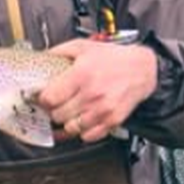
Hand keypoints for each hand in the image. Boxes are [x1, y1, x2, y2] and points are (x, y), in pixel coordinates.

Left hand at [37, 39, 157, 142]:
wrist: (143, 68)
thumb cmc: (114, 58)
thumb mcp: (84, 46)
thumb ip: (59, 52)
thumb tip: (40, 58)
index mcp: (82, 74)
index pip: (49, 99)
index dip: (42, 99)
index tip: (43, 98)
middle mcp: (92, 94)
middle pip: (57, 115)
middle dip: (54, 110)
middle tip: (56, 105)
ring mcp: (102, 110)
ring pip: (71, 128)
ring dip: (67, 122)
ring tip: (70, 112)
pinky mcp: (112, 121)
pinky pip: (88, 136)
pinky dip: (82, 131)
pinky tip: (83, 119)